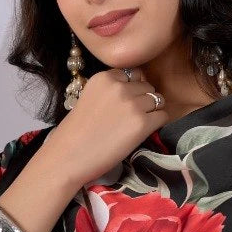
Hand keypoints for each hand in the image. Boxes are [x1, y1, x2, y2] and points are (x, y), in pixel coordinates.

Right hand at [40, 66, 170, 188]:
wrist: (68, 157)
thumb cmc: (76, 132)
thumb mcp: (90, 97)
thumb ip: (111, 90)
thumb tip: (137, 88)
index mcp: (104, 77)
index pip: (132, 74)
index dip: (132, 89)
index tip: (124, 103)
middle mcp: (120, 87)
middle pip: (147, 86)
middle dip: (143, 99)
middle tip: (131, 116)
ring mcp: (132, 105)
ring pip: (158, 100)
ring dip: (152, 111)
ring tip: (138, 124)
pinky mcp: (142, 123)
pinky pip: (163, 116)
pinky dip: (158, 123)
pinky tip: (144, 132)